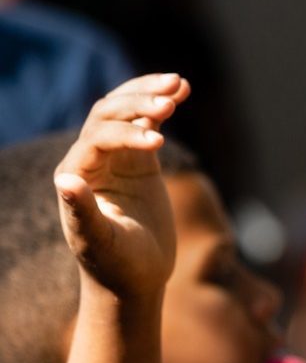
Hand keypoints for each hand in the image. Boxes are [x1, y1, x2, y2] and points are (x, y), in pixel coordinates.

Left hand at [54, 73, 190, 299]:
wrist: (133, 279)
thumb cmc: (114, 266)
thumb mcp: (98, 242)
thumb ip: (81, 212)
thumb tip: (65, 181)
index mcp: (75, 174)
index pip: (99, 138)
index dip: (127, 134)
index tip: (159, 143)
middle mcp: (90, 159)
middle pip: (110, 114)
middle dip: (139, 103)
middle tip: (171, 100)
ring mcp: (116, 157)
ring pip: (127, 110)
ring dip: (150, 94)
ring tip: (179, 84)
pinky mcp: (140, 160)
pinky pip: (148, 123)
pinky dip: (163, 106)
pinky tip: (183, 92)